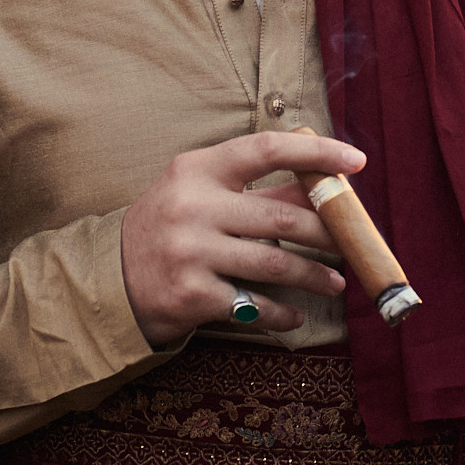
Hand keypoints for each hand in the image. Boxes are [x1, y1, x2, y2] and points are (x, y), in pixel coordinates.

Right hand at [120, 131, 364, 344]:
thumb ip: (255, 189)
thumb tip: (322, 185)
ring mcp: (191, 253)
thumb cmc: (168, 227)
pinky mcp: (192, 295)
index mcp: (197, 170)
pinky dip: (281, 313)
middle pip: (281, 217)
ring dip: (314, 275)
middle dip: (327, 232)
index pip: (265, 149)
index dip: (316, 153)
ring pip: (275, 263)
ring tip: (334, 281)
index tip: (355, 160)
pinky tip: (295, 315)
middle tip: (350, 241)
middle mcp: (193, 207)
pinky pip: (254, 305)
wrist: (109, 280)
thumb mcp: (201, 193)